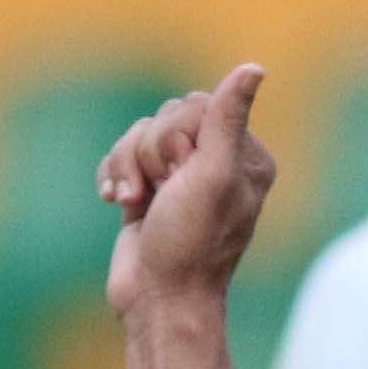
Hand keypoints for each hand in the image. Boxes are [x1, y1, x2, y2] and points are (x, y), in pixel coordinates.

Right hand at [104, 66, 275, 313]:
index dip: (178, 135)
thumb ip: (227, 119)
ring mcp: (180, 179)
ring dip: (128, 167)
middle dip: (150, 153)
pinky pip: (121, 156)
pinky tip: (116, 203)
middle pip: (166, 117)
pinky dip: (113, 176)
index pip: (200, 105)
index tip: (183, 176)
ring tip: (135, 203)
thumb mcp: (212, 175)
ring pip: (139, 135)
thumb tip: (254, 67)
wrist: (156, 301)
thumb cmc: (189, 243)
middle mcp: (216, 164)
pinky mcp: (148, 192)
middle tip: (162, 194)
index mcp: (245, 156)